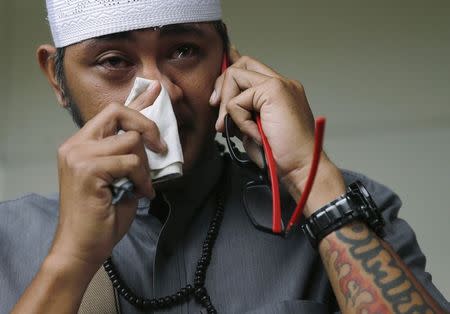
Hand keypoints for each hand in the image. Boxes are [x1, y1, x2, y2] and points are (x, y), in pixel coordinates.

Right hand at [50, 82, 165, 268]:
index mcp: (81, 144)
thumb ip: (128, 155)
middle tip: (160, 147)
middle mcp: (75, 144)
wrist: (83, 247)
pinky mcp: (87, 169)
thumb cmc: (103, 215)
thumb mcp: (120, 178)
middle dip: (146, 125)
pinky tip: (139, 194)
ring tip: (141, 185)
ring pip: (130, 140)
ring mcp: (78, 155)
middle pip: (118, 112)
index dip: (137, 102)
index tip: (156, 91)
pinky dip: (141, 178)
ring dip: (144, 165)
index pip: (112, 113)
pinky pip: (130, 162)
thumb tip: (150, 139)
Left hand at [211, 48, 344, 214]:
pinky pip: (238, 100)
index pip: (251, 67)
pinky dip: (239, 120)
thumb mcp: (253, 130)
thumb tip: (221, 105)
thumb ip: (240, 113)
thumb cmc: (279, 155)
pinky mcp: (274, 91)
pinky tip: (252, 134)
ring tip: (234, 129)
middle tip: (220, 116)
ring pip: (236, 76)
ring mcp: (279, 84)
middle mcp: (282, 83)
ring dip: (227, 105)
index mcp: (280, 90)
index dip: (232, 64)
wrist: (301, 167)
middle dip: (223, 85)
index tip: (222, 64)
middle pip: (242, 64)